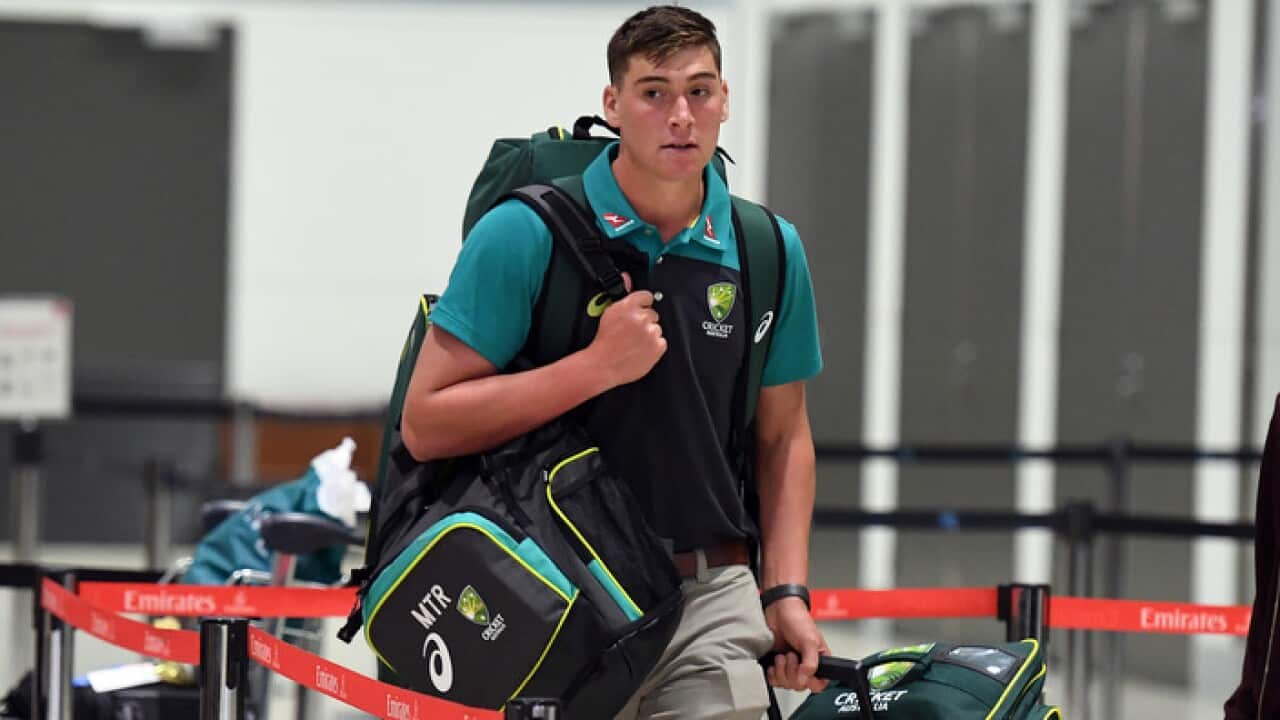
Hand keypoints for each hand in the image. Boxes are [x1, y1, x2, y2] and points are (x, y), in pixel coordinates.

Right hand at [589, 272, 666, 386]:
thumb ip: (622, 293)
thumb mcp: (608, 312)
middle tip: (633, 331)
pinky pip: (661, 342)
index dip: (643, 304)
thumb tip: (627, 277)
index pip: (647, 296)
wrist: (604, 364)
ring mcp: (651, 333)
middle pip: (653, 314)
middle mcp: (641, 318)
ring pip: (657, 328)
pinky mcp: (657, 347)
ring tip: (635, 342)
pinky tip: (641, 349)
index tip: (641, 309)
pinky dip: (654, 346)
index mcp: (628, 307)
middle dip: (645, 321)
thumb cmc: (604, 342)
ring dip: (649, 334)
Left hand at [764, 596, 829, 692]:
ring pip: (785, 684)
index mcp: (819, 662)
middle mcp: (805, 667)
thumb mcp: (810, 640)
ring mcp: (791, 668)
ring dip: (781, 670)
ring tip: (783, 654)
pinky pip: (774, 681)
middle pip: (799, 686)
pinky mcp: (777, 667)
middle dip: (792, 671)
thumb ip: (810, 663)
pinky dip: (772, 673)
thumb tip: (805, 679)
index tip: (803, 671)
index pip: (819, 684)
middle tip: (791, 655)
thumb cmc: (798, 620)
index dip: (809, 681)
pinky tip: (774, 661)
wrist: (779, 610)